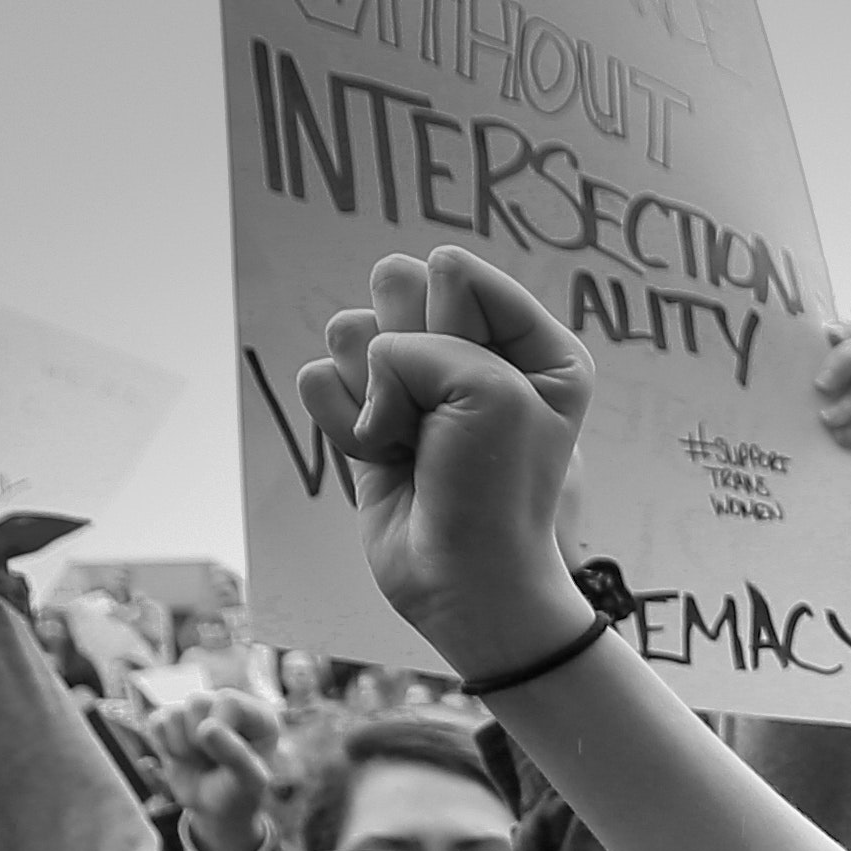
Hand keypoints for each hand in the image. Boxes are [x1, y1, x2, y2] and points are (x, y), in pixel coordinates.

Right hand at [147, 685, 294, 850]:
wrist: (216, 811)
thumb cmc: (239, 795)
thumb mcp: (248, 782)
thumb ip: (236, 755)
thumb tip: (206, 728)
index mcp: (258, 715)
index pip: (228, 701)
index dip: (219, 728)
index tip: (225, 757)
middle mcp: (228, 706)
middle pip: (196, 702)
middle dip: (197, 740)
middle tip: (213, 762)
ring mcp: (199, 712)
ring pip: (174, 713)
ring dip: (182, 747)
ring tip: (201, 761)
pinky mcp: (174, 721)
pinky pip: (157, 722)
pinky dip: (165, 746)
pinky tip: (184, 757)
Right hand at [296, 244, 597, 677]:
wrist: (463, 579)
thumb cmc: (496, 488)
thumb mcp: (487, 387)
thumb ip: (417, 336)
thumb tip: (356, 346)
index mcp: (531, 340)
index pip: (452, 271)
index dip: (449, 323)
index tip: (477, 389)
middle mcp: (472, 353)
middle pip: (394, 286)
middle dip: (403, 350)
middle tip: (436, 413)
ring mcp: (416, 384)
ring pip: (349, 330)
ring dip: (371, 392)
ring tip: (412, 443)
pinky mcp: (368, 416)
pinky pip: (319, 378)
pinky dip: (343, 422)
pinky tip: (383, 460)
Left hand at [802, 316, 850, 513]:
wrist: (836, 513)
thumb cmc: (815, 464)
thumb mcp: (801, 423)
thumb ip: (799, 396)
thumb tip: (770, 364)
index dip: (845, 331)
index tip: (825, 335)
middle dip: (846, 361)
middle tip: (819, 387)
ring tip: (829, 423)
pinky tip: (845, 440)